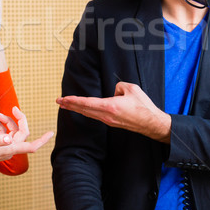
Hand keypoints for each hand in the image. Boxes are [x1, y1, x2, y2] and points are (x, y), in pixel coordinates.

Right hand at [0, 107, 53, 182]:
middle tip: (14, 108)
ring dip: (5, 121)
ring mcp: (3, 146)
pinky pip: (2, 132)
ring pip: (11, 131)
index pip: (31, 146)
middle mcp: (9, 148)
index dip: (42, 140)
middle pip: (21, 132)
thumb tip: (9, 137)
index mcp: (9, 149)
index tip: (50, 133)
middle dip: (19, 120)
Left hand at [56, 82, 171, 142]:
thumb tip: (114, 91)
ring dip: (77, 109)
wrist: (151, 123)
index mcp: (110, 106)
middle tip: (59, 101)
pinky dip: (86, 111)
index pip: (87, 103)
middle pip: (84, 110)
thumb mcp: (131, 88)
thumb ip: (118, 86)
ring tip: (66, 105)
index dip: (74, 101)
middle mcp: (107, 115)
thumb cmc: (143, 106)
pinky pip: (95, 116)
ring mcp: (109, 121)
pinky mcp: (112, 122)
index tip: (64, 99)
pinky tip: (82, 109)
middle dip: (70, 105)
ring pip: (88, 114)